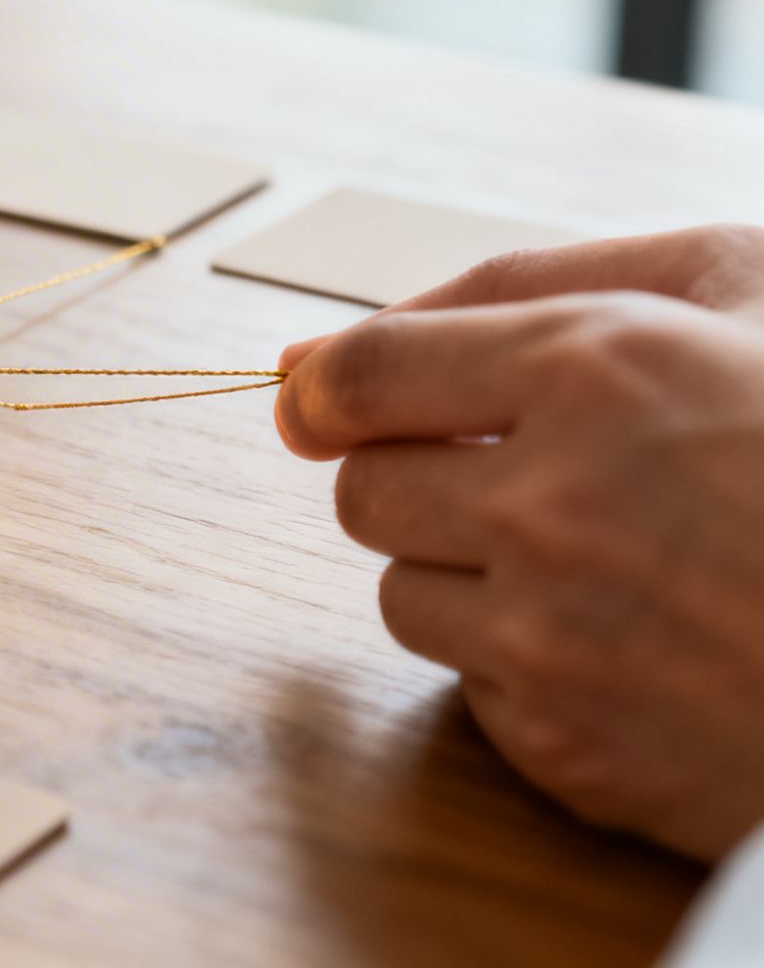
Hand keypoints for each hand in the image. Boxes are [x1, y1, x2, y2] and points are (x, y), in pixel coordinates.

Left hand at [275, 224, 763, 859]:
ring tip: (615, 562)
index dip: (326, 387)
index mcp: (595, 370)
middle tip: (536, 477)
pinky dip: (531, 666)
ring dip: (473, 574)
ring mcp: (558, 642)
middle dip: (422, 476)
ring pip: (403, 595)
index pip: (361, 374)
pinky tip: (643, 644)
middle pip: (364, 491)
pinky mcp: (574, 752)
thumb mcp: (741, 286)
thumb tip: (315, 346)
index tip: (321, 400)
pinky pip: (476, 691)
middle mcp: (553, 508)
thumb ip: (524, 283)